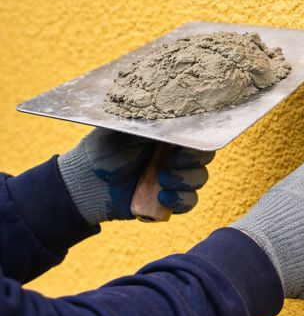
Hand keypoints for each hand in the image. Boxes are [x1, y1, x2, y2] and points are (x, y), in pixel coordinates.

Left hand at [57, 128, 214, 223]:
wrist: (87, 183)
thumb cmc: (103, 149)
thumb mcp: (125, 129)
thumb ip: (149, 122)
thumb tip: (171, 113)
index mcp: (168, 134)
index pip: (197, 133)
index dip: (198, 139)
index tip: (183, 144)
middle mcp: (175, 154)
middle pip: (204, 157)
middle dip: (192, 161)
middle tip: (171, 163)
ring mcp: (174, 177)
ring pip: (199, 179)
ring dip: (184, 181)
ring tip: (162, 182)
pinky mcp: (169, 199)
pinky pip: (189, 202)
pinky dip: (181, 201)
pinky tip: (162, 198)